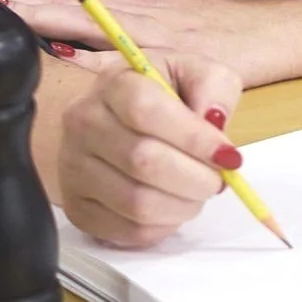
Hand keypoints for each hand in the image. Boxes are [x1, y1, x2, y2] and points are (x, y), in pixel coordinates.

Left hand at [0, 0, 301, 87]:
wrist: (289, 27)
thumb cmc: (239, 26)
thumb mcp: (184, 16)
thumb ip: (140, 27)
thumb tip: (85, 42)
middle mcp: (142, 7)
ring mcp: (156, 31)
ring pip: (86, 17)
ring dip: (40, 13)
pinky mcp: (174, 57)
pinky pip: (123, 59)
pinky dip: (89, 58)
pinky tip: (57, 58)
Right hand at [56, 48, 243, 247]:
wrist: (125, 115)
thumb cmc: (169, 93)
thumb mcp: (200, 72)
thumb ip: (215, 88)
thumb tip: (214, 122)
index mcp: (114, 83)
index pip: (146, 112)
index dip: (193, 139)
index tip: (228, 155)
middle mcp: (84, 123)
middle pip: (142, 161)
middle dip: (195, 178)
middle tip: (219, 181)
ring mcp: (73, 168)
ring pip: (136, 202)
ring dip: (183, 205)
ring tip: (199, 192)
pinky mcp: (77, 206)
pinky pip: (127, 230)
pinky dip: (164, 226)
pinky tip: (176, 206)